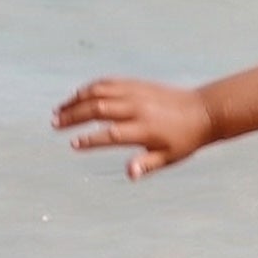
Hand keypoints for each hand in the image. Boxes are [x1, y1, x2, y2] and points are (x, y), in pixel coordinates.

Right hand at [53, 78, 212, 178]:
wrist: (202, 111)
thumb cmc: (185, 139)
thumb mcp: (170, 157)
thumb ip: (147, 164)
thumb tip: (129, 174)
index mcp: (145, 129)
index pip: (111, 134)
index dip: (91, 139)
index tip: (74, 144)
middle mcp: (138, 108)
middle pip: (98, 109)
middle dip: (73, 116)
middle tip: (55, 125)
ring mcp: (136, 93)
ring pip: (99, 92)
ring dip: (76, 100)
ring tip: (58, 112)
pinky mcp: (137, 84)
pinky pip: (108, 83)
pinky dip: (90, 88)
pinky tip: (77, 97)